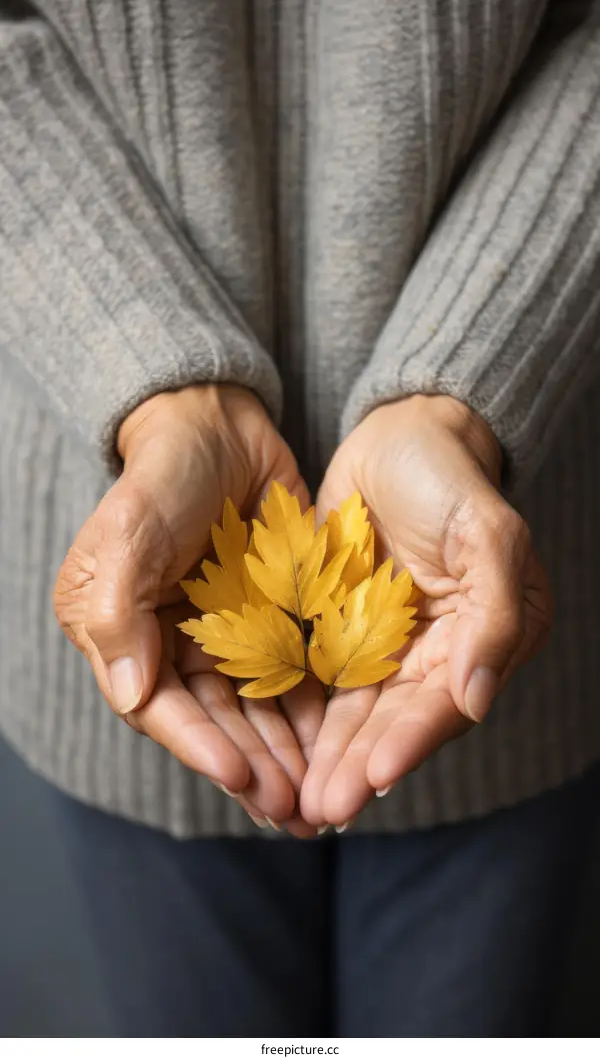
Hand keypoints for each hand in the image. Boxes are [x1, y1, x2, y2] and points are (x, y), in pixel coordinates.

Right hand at [54, 385, 323, 834]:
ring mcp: (224, 635)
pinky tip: (337, 742)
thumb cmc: (162, 475)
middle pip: (215, 721)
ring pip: (257, 710)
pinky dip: (311, 711)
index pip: (161, 707)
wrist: (218, 424)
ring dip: (286, 753)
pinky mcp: (270, 619)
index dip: (201, 747)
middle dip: (254, 766)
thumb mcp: (128, 533)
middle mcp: (170, 645)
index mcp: (123, 635)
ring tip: (319, 795)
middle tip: (294, 809)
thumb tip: (135, 696)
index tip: (243, 778)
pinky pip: (292, 675)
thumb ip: (117, 614)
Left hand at [301, 395, 551, 828]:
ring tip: (293, 801)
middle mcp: (438, 652)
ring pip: (354, 712)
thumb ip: (493, 617)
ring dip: (327, 756)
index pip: (443, 704)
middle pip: (394, 720)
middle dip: (357, 766)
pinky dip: (301, 715)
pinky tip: (275, 747)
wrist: (401, 432)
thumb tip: (475, 700)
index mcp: (485, 638)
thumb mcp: (487, 534)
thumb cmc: (452, 476)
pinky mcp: (341, 626)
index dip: (407, 744)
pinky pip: (319, 678)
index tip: (371, 780)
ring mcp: (386, 642)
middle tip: (320, 811)